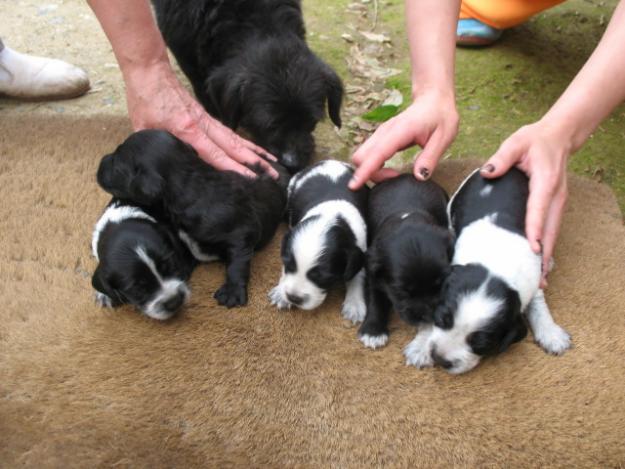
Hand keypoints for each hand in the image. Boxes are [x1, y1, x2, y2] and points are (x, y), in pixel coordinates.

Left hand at [124, 62, 277, 178]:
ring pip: (237, 140)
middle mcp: (203, 126)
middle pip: (235, 147)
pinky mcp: (208, 118)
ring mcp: (208, 121)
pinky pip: (231, 133)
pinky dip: (246, 143)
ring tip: (274, 165)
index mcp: (187, 131)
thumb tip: (157, 169)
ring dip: (257, 154)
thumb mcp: (143, 129)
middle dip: (256, 163)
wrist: (150, 72)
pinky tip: (255, 151)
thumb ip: (155, 149)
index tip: (250, 179)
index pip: (215, 154)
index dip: (233, 168)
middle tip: (275, 176)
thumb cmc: (145, 100)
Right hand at [349, 88, 458, 188]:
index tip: (355, 185)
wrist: (433, 99)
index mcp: (400, 131)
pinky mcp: (380, 138)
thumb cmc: (440, 116)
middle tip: (393, 178)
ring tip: (394, 175)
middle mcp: (385, 131)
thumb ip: (430, 157)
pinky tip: (389, 170)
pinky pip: (368, 155)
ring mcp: (381, 134)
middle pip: (360, 157)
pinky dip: (373, 166)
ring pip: (361, 156)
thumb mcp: (444, 137)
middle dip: (369, 173)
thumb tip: (419, 176)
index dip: (364, 171)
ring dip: (371, 170)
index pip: (376, 153)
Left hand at [480, 121, 569, 286]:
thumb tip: (486, 171)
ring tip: (539, 280)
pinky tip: (538, 264)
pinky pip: (551, 230)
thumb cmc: (535, 140)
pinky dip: (546, 247)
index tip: (532, 248)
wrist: (558, 136)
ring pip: (553, 233)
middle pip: (551, 230)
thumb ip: (501, 157)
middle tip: (537, 279)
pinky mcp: (554, 206)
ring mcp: (557, 203)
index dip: (535, 229)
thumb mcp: (516, 142)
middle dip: (543, 255)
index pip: (539, 209)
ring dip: (546, 256)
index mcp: (545, 182)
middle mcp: (555, 196)